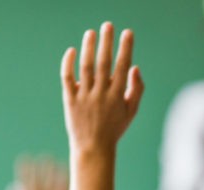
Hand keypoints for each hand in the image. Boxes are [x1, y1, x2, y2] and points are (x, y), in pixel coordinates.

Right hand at [5, 156, 67, 189]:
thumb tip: (15, 188)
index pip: (26, 180)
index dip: (25, 168)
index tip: (25, 157)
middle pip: (42, 181)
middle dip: (43, 167)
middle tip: (45, 156)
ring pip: (55, 187)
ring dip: (57, 174)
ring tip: (60, 164)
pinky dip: (65, 188)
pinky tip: (68, 180)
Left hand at [61, 23, 144, 155]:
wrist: (93, 149)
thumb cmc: (114, 128)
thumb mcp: (131, 111)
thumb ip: (136, 89)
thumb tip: (134, 67)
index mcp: (118, 96)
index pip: (123, 66)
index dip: (126, 48)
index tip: (127, 33)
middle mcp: (101, 95)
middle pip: (104, 63)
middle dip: (107, 42)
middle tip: (108, 25)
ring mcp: (85, 97)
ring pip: (86, 67)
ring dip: (88, 48)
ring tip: (91, 32)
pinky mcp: (70, 101)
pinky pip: (67, 78)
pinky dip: (68, 64)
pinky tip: (71, 50)